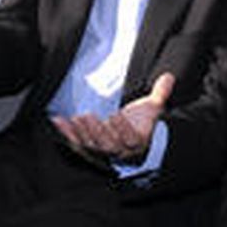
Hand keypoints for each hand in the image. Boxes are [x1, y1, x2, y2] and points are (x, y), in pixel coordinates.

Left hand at [50, 72, 173, 163]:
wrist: (133, 140)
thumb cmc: (143, 122)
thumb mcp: (153, 108)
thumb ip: (160, 93)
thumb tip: (169, 76)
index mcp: (136, 141)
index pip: (130, 139)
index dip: (123, 129)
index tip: (117, 115)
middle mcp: (120, 149)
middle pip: (108, 145)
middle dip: (97, 131)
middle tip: (86, 116)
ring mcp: (104, 150)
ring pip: (92, 146)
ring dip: (81, 133)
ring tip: (75, 118)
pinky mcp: (90, 147)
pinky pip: (77, 142)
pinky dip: (67, 133)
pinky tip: (58, 121)